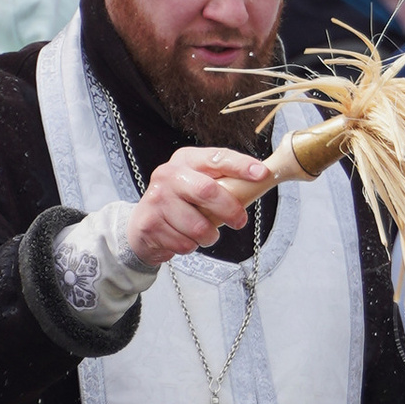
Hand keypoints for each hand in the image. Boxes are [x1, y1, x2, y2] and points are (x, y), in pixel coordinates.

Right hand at [124, 145, 271, 269]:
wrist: (142, 225)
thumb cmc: (180, 202)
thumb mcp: (198, 183)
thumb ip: (224, 181)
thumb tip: (262, 179)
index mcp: (186, 159)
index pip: (217, 158)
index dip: (241, 166)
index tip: (261, 174)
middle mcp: (168, 174)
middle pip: (208, 191)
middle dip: (230, 209)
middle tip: (239, 221)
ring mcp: (157, 199)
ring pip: (198, 225)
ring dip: (209, 235)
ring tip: (205, 233)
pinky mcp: (150, 224)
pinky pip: (185, 243)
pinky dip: (191, 246)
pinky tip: (184, 237)